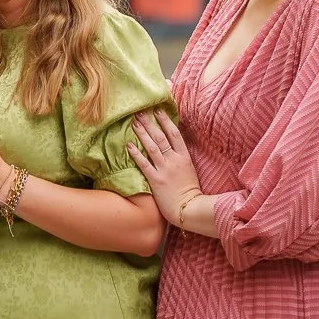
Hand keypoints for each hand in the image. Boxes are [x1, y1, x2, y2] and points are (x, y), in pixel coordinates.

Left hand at [129, 110, 202, 225]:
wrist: (189, 208)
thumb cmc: (189, 191)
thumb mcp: (189, 170)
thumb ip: (180, 158)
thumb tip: (172, 147)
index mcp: (184, 157)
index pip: (174, 134)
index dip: (165, 121)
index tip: (157, 110)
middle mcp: (174, 160)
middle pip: (160, 137)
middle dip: (149, 123)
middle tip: (140, 112)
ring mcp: (165, 170)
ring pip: (152, 147)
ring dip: (142, 133)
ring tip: (134, 123)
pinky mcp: (156, 180)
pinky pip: (144, 164)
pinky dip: (136, 154)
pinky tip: (128, 145)